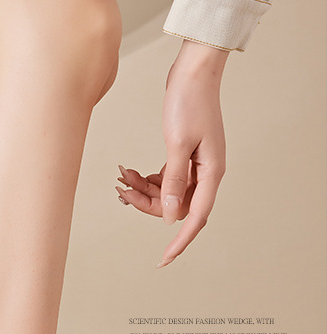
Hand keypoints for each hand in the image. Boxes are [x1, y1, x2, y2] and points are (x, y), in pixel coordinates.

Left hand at [116, 39, 228, 266]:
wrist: (194, 72)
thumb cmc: (189, 103)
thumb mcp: (177, 143)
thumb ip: (174, 180)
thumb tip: (170, 214)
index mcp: (211, 173)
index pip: (195, 218)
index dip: (179, 242)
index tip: (163, 261)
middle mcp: (207, 173)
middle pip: (176, 207)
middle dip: (147, 204)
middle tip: (122, 190)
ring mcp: (197, 165)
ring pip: (169, 193)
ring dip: (144, 190)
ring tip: (123, 175)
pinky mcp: (186, 155)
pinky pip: (167, 179)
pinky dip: (149, 179)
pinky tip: (132, 172)